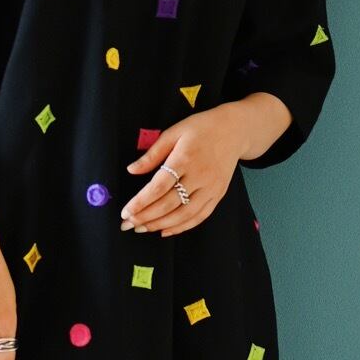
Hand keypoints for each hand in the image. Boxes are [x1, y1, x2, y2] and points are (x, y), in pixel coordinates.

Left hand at [118, 96, 291, 234]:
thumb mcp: (174, 132)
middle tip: (127, 225)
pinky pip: (199, 216)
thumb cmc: (200, 128)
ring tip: (141, 229)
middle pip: (169, 204)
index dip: (140, 202)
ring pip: (183, 214)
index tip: (125, 212)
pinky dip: (181, 227)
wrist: (235, 130)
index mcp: (185, 158)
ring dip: (160, 225)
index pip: (158, 186)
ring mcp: (211, 188)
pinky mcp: (219, 195)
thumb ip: (152, 154)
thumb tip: (131, 170)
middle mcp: (200, 175)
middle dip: (145, 217)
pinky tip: (164, 231)